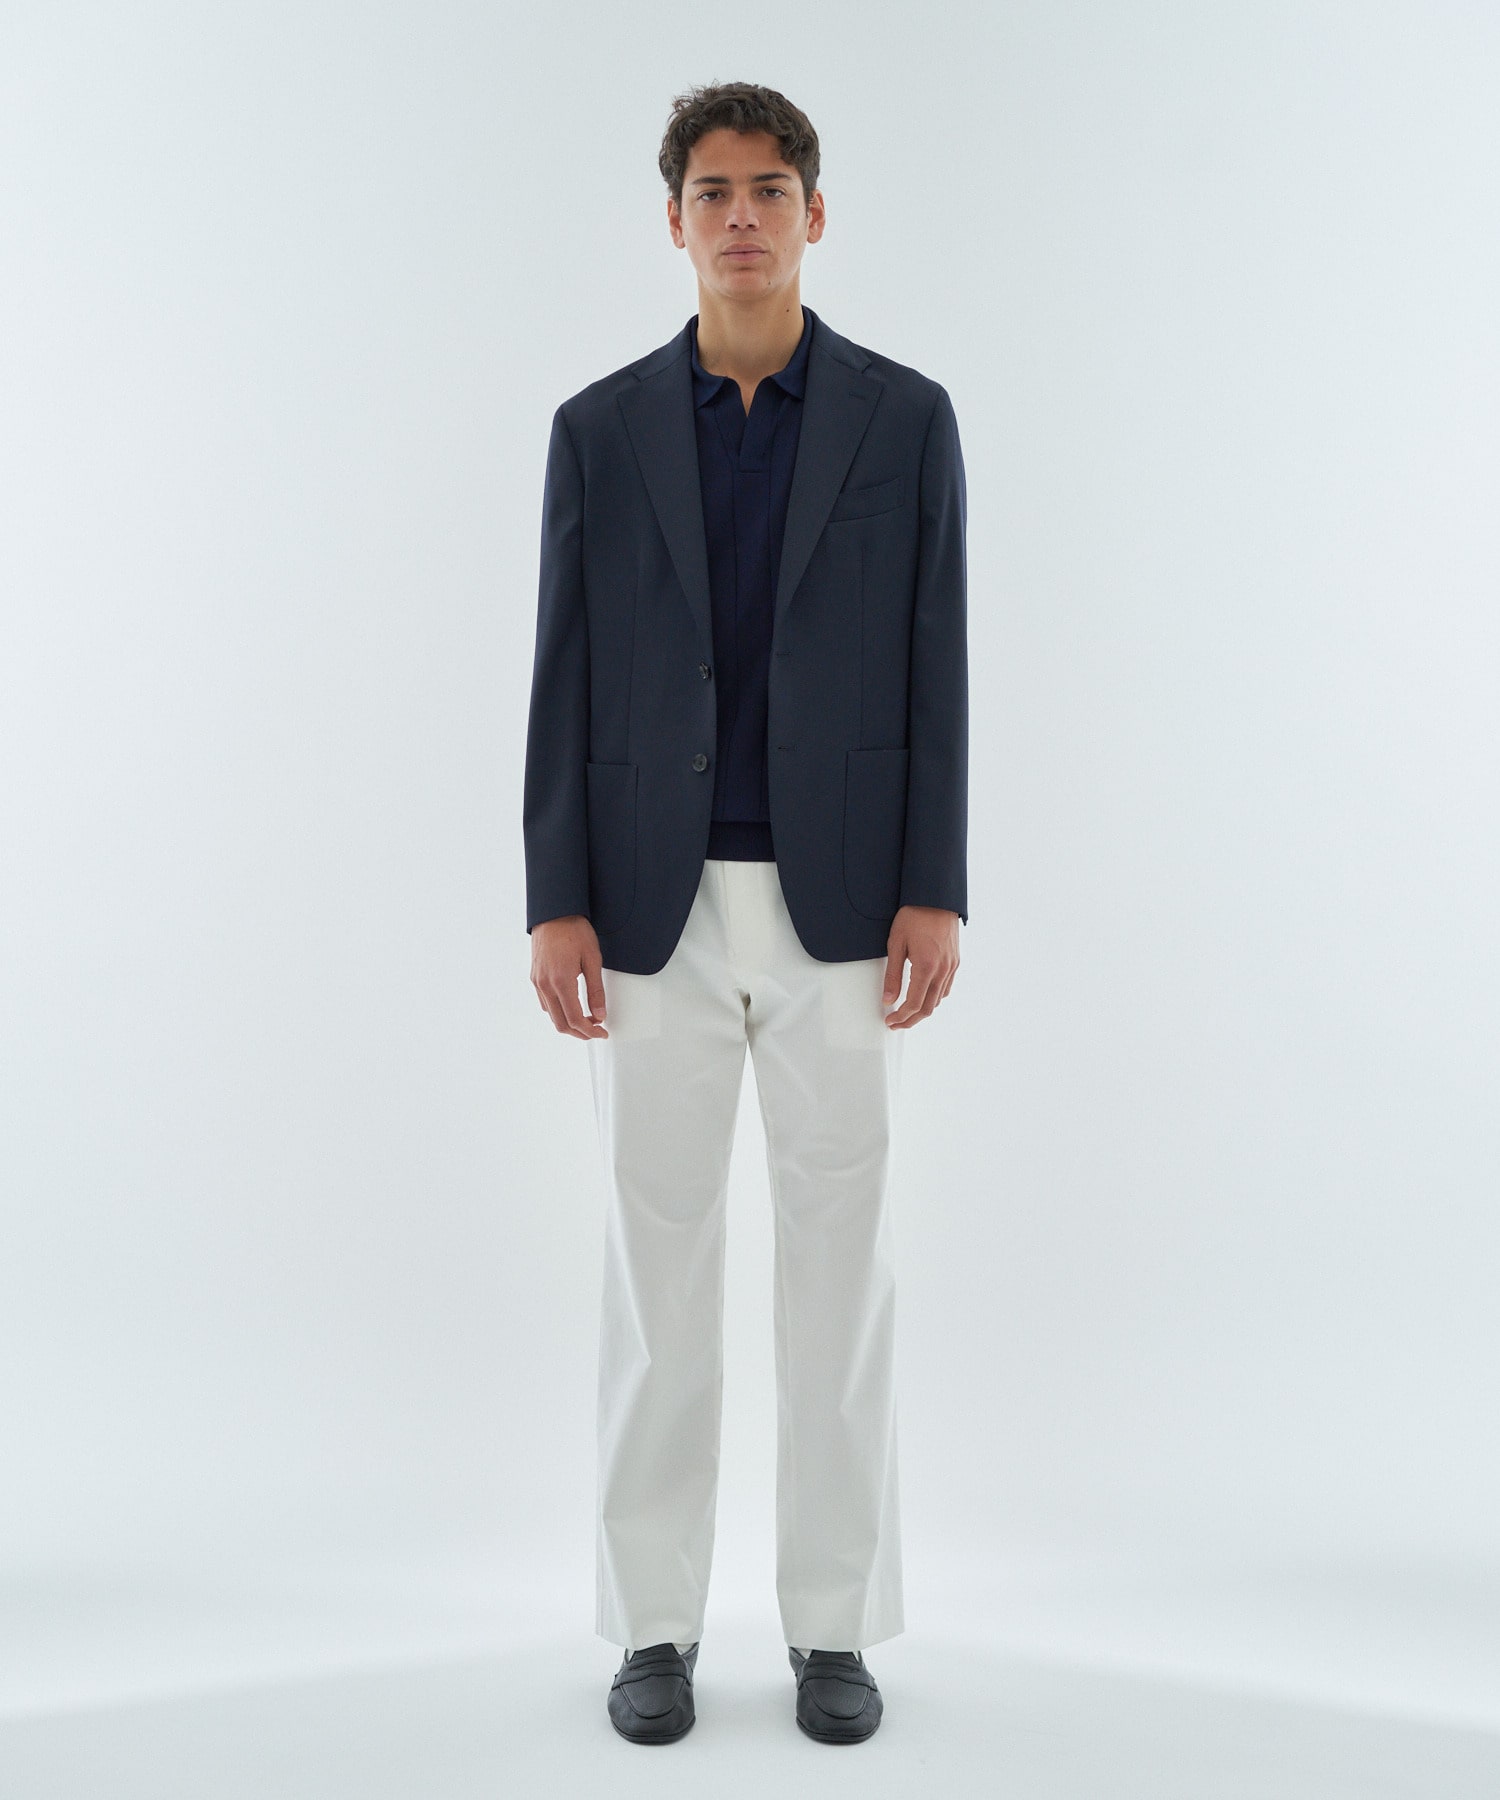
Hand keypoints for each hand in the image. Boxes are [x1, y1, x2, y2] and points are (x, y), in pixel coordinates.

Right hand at [530, 915, 608, 1038]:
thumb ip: (596, 990)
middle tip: (596, 1031)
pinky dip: (558, 1012)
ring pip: (551, 1015)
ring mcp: (537, 982)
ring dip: (568, 1023)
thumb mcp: (593, 959)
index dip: (590, 1031)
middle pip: (560, 1023)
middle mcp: (545, 984)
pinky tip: (571, 1006)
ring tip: (586, 1020)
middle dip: (579, 1033)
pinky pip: (545, 1003)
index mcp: (561, 981)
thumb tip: (600, 1014)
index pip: (575, 1019)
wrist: (554, 912)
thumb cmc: (573, 930)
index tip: (602, 1032)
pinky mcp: (534, 977)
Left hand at [882, 906, 959, 1028]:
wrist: (936, 897)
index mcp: (926, 966)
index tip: (890, 1021)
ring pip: (938, 999)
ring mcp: (952, 966)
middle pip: (928, 1008)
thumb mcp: (895, 944)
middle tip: (896, 1023)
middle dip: (911, 1020)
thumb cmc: (914, 916)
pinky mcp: (955, 961)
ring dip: (923, 1010)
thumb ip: (892, 975)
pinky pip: (946, 987)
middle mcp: (942, 970)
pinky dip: (934, 997)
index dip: (901, 1017)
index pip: (914, 1004)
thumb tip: (888, 998)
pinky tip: (923, 995)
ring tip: (907, 1012)